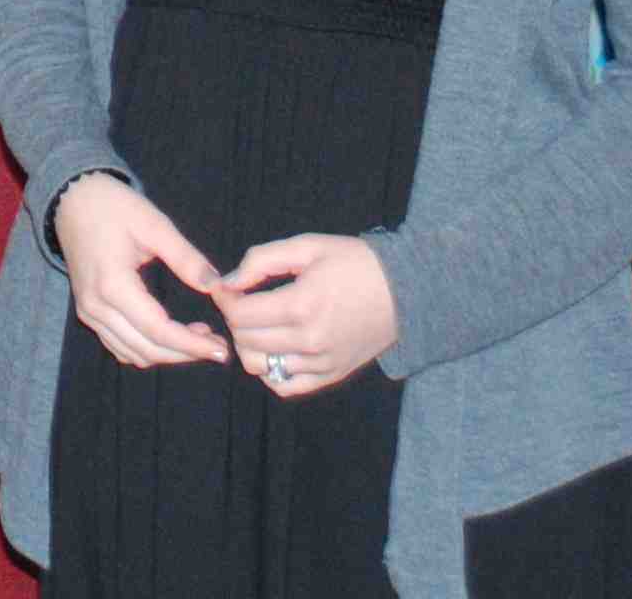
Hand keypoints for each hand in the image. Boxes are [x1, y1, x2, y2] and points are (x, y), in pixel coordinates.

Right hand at [51, 172, 228, 369]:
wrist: (72, 199)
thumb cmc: (112, 206)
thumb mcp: (154, 225)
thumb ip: (186, 258)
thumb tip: (217, 287)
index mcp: (113, 284)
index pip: (159, 330)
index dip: (193, 344)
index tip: (222, 349)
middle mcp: (96, 306)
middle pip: (147, 349)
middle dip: (186, 354)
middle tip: (219, 346)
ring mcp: (89, 312)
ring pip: (133, 354)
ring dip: (168, 354)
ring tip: (199, 337)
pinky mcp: (88, 312)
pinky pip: (119, 346)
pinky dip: (147, 350)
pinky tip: (170, 336)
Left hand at [211, 232, 399, 397]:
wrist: (406, 290)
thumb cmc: (355, 263)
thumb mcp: (307, 247)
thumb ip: (261, 260)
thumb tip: (228, 282)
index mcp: (301, 305)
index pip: (240, 315)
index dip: (224, 299)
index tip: (226, 287)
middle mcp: (309, 340)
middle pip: (246, 340)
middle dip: (234, 319)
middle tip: (242, 301)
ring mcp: (321, 362)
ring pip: (259, 367)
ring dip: (248, 346)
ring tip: (258, 324)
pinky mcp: (331, 374)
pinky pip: (285, 385)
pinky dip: (270, 370)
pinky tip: (274, 348)